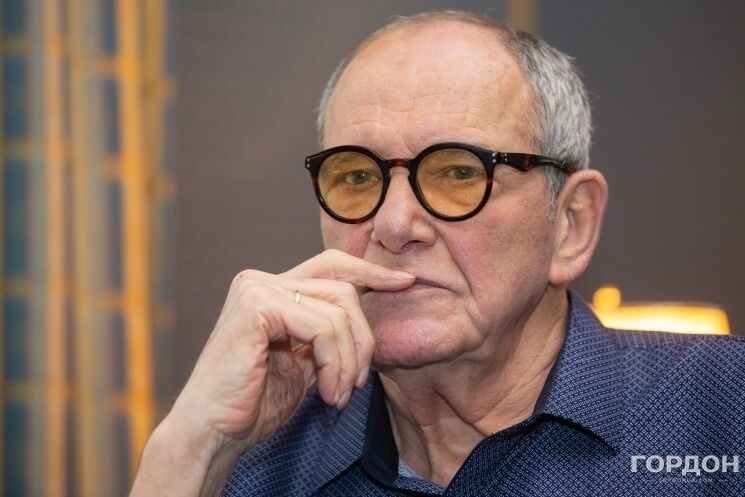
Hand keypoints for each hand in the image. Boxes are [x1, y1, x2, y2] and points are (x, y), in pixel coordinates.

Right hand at [169, 249, 414, 453]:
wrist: (213, 431)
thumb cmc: (255, 402)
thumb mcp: (303, 360)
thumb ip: (326, 333)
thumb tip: (366, 315)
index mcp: (270, 289)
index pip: (331, 266)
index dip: (370, 271)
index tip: (404, 282)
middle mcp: (260, 280)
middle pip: (342, 289)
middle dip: (363, 338)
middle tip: (360, 381)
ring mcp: (256, 289)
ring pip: (337, 312)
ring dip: (350, 361)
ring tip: (340, 395)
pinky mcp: (256, 306)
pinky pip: (323, 328)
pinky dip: (336, 364)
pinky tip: (329, 393)